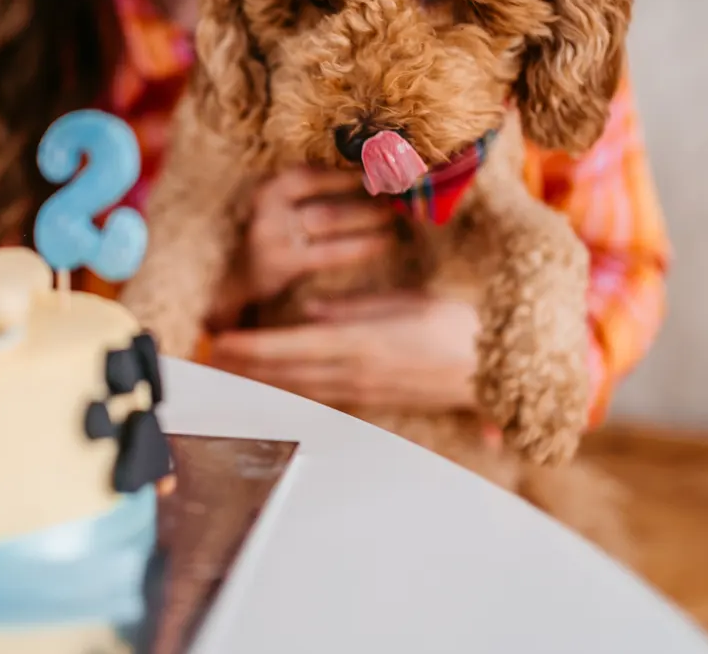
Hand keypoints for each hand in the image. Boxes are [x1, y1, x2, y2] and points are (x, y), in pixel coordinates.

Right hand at [208, 168, 394, 327]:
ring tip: (393, 216)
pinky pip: (328, 252)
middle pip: (325, 194)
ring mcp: (273, 237)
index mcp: (269, 190)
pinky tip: (382, 242)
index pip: (310, 173)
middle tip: (395, 193)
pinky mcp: (282, 264)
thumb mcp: (281, 211)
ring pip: (328, 218)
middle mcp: (268, 209)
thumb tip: (366, 176)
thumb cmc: (272, 240)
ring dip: (365, 216)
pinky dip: (359, 245)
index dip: (345, 171)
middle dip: (363, 193)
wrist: (235, 279)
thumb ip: (310, 196)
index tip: (377, 168)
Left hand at [209, 292, 481, 411]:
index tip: (223, 340)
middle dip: (246, 365)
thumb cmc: (461, 329)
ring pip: (299, 387)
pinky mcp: (372, 401)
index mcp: (362, 343)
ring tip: (231, 369)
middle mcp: (355, 373)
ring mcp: (363, 392)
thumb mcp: (409, 304)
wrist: (496, 373)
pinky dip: (291, 389)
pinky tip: (275, 384)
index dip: (253, 345)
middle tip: (210, 356)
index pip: (292, 346)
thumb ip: (355, 309)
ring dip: (262, 380)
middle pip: (286, 372)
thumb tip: (309, 312)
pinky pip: (321, 396)